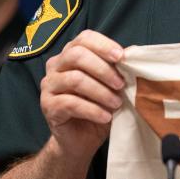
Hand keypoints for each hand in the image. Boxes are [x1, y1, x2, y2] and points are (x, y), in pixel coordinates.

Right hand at [40, 30, 124, 158]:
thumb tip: (132, 57)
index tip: (121, 57)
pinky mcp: (48, 106)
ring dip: (101, 92)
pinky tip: (105, 117)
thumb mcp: (110, 86)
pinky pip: (70, 103)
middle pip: (77, 55)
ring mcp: (49, 85)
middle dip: (103, 69)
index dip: (103, 45)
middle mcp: (56, 65)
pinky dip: (92, 110)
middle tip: (121, 84)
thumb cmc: (98, 107)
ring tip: (116, 104)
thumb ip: (116, 70)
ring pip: (75, 79)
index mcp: (71, 54)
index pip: (84, 39)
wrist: (80, 140)